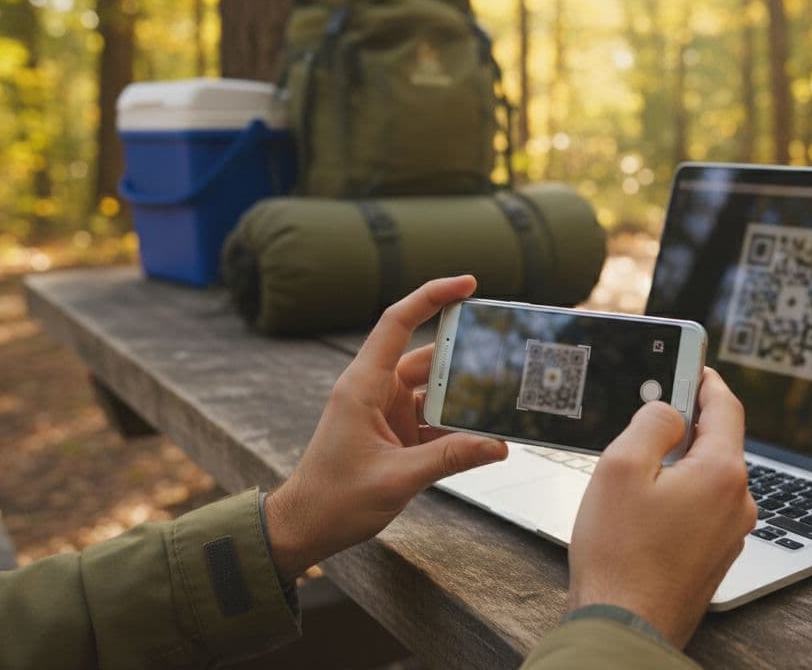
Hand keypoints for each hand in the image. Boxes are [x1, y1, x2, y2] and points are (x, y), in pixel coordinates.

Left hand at [264, 276, 508, 579]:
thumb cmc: (334, 500)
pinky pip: (434, 420)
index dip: (431, 297)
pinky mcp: (396, 433)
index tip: (467, 284)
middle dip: (465, 358)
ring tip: (503, 400)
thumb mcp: (396, 479)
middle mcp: (374, 390)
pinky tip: (486, 437)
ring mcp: (386, 411)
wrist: (307, 527)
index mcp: (362, 385)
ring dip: (465, 399)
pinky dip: (458, 427)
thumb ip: (449, 459)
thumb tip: (497, 446)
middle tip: (505, 354)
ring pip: (435, 392)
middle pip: (427, 358)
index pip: (398, 323)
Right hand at [567, 367, 754, 648]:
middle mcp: (737, 503)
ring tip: (634, 465)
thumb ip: (649, 423)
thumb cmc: (618, 555)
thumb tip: (668, 412)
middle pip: (716, 442)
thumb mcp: (621, 468)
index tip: (690, 361)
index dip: (705, 378)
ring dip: (677, 462)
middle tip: (648, 408)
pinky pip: (700, 508)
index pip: (726, 407)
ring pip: (706, 477)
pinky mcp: (713, 556)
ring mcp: (729, 533)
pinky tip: (642, 505)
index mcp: (722, 474)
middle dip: (684, 422)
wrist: (624, 626)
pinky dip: (677, 494)